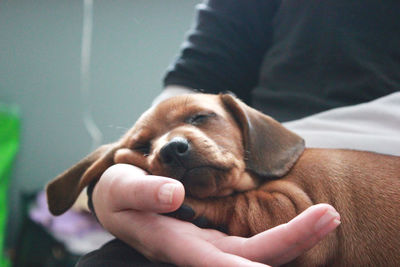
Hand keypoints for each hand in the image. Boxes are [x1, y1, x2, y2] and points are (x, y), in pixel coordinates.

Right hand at [92, 164, 339, 265]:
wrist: (117, 199)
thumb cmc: (117, 195)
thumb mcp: (122, 189)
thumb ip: (145, 192)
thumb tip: (174, 195)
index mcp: (175, 244)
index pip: (224, 262)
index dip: (258, 259)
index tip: (297, 241)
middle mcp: (198, 251)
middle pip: (253, 258)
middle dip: (294, 240)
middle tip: (331, 215)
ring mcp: (208, 245)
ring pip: (257, 252)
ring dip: (294, 237)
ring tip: (327, 215)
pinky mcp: (213, 236)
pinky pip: (251, 243)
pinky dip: (279, 235)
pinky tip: (300, 223)